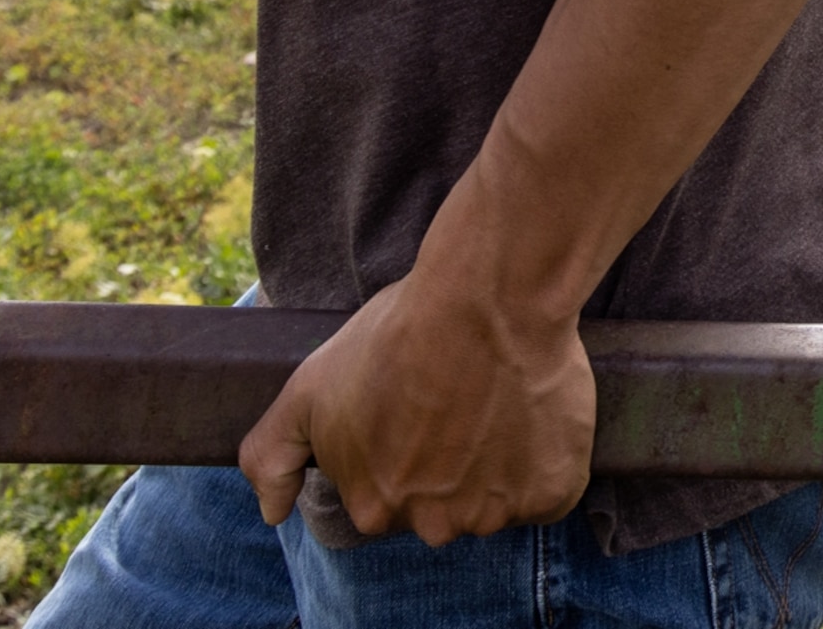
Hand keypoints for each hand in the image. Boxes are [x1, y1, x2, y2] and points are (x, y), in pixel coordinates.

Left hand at [237, 212, 595, 544]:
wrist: (486, 297)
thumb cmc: (397, 335)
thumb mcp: (309, 388)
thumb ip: (272, 455)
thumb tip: (270, 513)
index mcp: (374, 506)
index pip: (388, 496)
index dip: (402, 447)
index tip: (417, 405)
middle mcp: (434, 525)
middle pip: (443, 506)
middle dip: (450, 463)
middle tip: (459, 399)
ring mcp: (496, 514)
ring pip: (497, 499)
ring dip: (500, 460)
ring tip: (498, 397)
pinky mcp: (552, 494)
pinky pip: (550, 491)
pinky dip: (547, 459)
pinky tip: (532, 412)